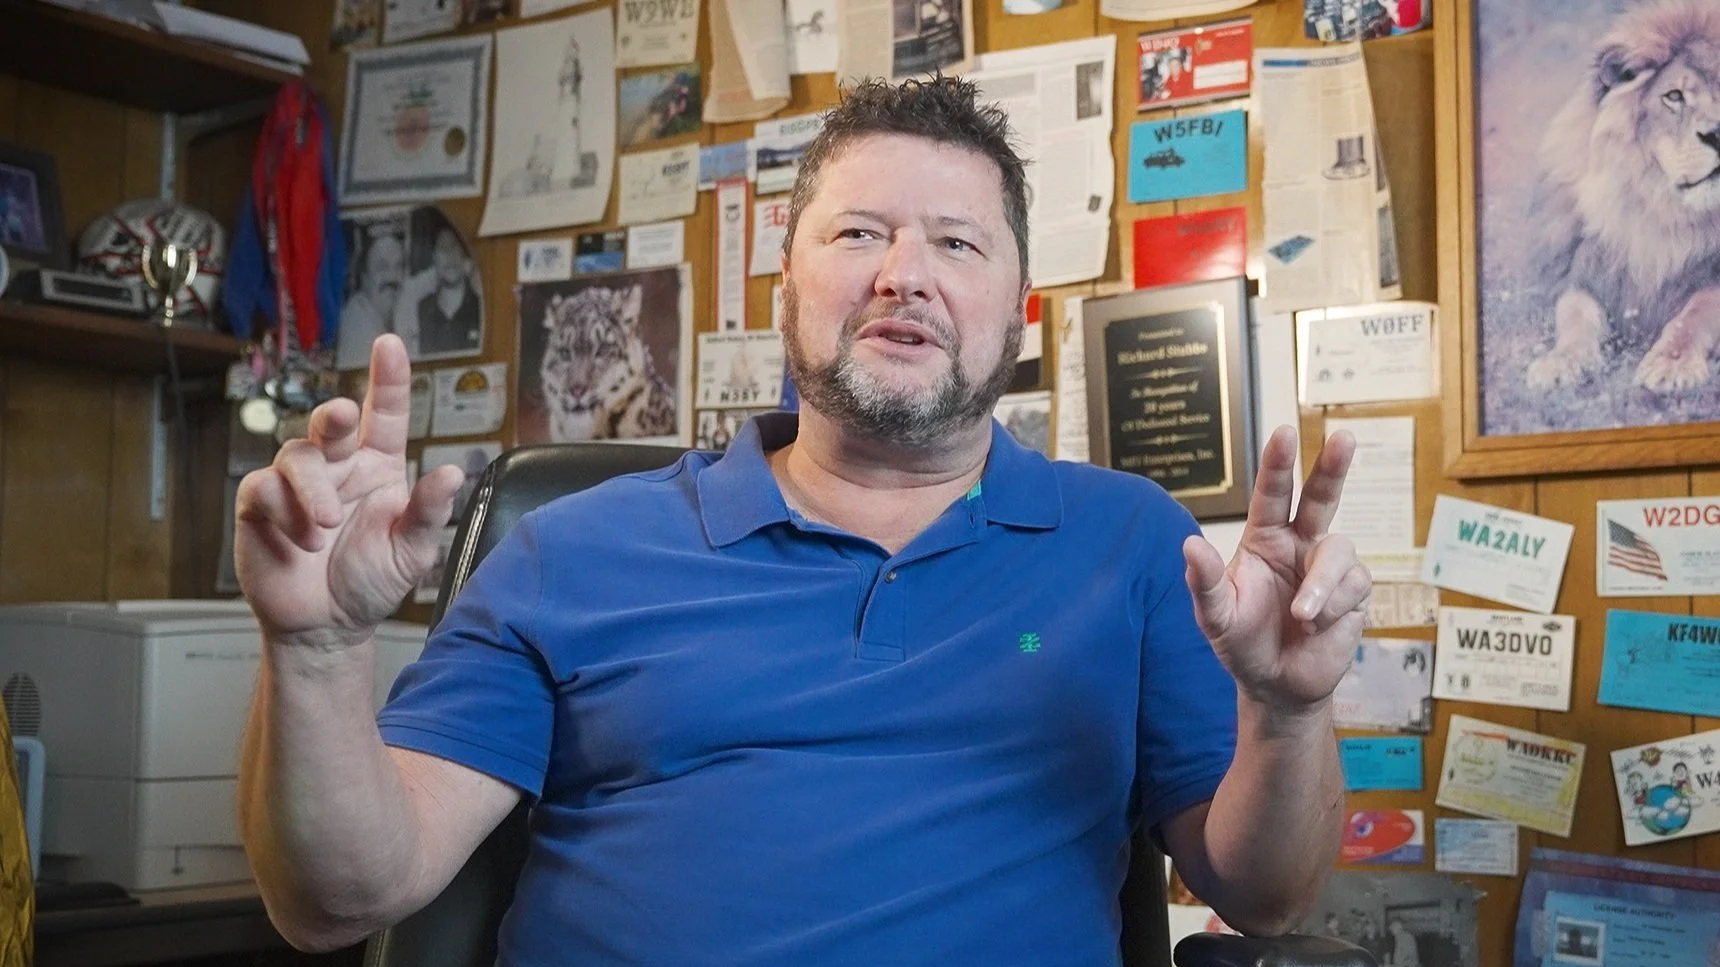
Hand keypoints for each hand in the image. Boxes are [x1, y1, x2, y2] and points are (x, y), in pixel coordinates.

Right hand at [235, 335, 464, 649]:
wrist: (327, 625)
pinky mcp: (261, 505)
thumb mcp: (411, 553)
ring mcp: (298, 484)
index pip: (387, 415)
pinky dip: (284, 512)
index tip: (390, 344)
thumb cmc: (371, 581)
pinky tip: (302, 542)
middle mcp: (339, 467)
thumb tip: (452, 473)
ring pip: (297, 454)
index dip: (389, 379)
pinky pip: (263, 488)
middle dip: (336, 413)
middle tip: (344, 417)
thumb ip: (428, 513)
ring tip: (323, 527)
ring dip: (312, 490)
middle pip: (332, 421)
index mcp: (379, 467)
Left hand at [1182, 425, 1370, 710]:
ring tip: (1301, 616)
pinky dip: (1333, 605)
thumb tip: (1190, 544)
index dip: (1278, 464)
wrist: (1278, 686)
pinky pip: (1353, 585)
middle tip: (1344, 437)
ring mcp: (1329, 568)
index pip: (1271, 494)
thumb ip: (1205, 583)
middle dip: (1333, 467)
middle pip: (1321, 497)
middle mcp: (1299, 545)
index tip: (1283, 433)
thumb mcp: (1216, 618)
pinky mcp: (1353, 593)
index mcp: (1264, 539)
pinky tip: (1315, 626)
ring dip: (1321, 583)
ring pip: (1338, 549)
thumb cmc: (1243, 644)